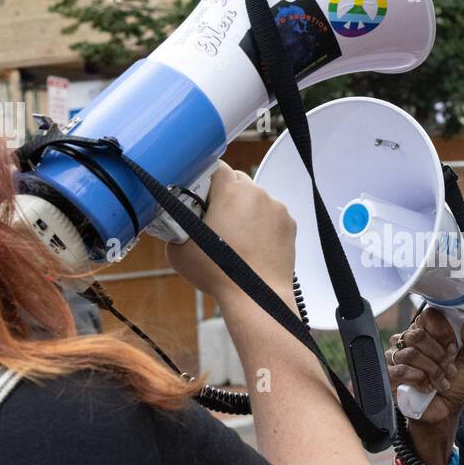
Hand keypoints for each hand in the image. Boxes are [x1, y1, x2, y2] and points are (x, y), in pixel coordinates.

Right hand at [165, 162, 295, 301]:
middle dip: (225, 194)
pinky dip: (262, 223)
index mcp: (231, 191)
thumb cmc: (218, 274)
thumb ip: (175, 226)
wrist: (256, 297)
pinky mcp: (289, 225)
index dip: (205, 179)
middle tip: (214, 217)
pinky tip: (252, 244)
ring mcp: (277, 209)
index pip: (216, 166)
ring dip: (245, 209)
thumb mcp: (178, 250)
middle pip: (238, 180)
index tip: (198, 194)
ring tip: (235, 235)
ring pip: (256, 198)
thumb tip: (173, 221)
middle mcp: (257, 193)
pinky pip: (271, 215)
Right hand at [388, 308, 463, 464]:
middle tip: (448, 368)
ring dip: (432, 370)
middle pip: (418, 335)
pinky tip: (426, 387)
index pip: (428, 316)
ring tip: (440, 381)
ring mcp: (397, 357)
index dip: (442, 331)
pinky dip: (419, 380)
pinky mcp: (390, 374)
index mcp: (428, 332)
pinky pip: (400, 370)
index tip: (453, 347)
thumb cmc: (455, 385)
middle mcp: (409, 341)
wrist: (444, 412)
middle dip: (439, 355)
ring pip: (410, 353)